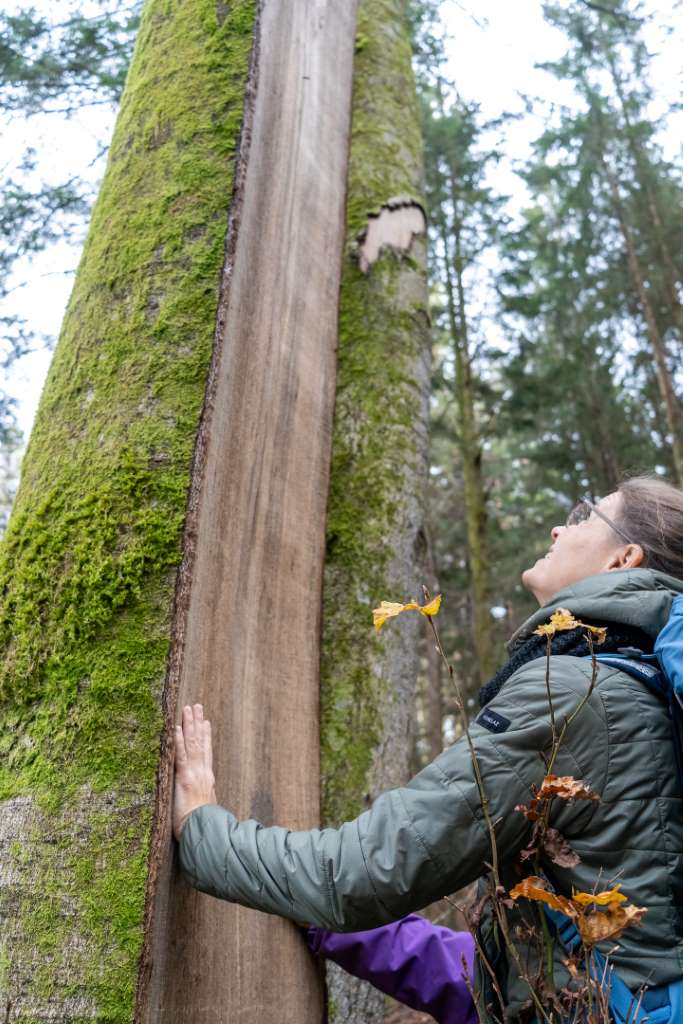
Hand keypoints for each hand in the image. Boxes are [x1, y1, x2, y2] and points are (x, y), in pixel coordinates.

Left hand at [173, 703, 216, 839]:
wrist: (203, 832)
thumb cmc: (203, 825)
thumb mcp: (207, 808)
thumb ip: (204, 799)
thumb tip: (203, 798)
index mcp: (207, 778)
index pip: (206, 752)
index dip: (206, 736)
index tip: (205, 722)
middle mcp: (203, 772)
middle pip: (200, 742)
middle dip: (198, 723)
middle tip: (196, 706)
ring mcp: (194, 773)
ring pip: (193, 744)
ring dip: (189, 725)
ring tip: (188, 709)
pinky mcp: (184, 779)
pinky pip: (180, 756)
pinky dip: (179, 741)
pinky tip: (176, 728)